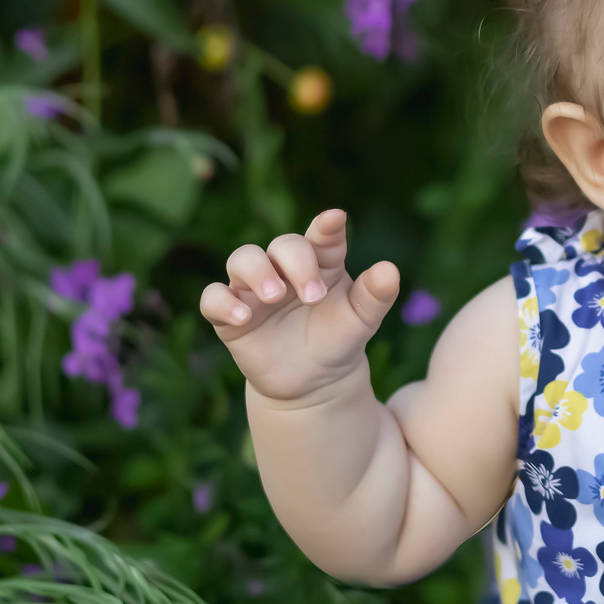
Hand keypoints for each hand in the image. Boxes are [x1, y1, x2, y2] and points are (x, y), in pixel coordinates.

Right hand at [197, 209, 402, 401]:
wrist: (313, 384)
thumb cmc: (338, 341)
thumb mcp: (361, 321)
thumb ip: (375, 296)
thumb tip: (390, 270)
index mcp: (320, 262)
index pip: (321, 236)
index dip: (326, 226)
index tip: (335, 219)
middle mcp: (284, 268)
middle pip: (282, 244)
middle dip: (297, 263)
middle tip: (313, 296)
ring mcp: (254, 289)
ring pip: (242, 258)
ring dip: (257, 272)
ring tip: (274, 295)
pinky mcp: (230, 315)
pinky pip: (213, 297)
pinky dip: (223, 302)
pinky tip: (243, 317)